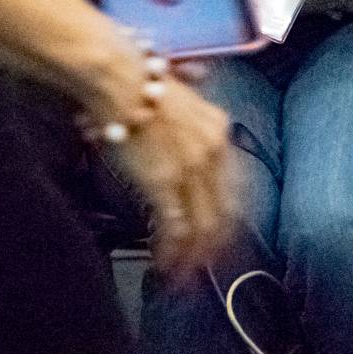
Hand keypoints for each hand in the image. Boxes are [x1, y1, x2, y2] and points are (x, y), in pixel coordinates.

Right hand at [109, 78, 235, 277]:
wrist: (119, 78)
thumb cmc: (138, 86)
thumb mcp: (181, 102)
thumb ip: (190, 125)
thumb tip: (187, 138)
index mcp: (218, 132)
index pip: (232, 187)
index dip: (227, 219)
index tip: (219, 240)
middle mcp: (213, 152)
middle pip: (223, 212)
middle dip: (213, 246)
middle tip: (202, 268)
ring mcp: (190, 168)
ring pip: (202, 225)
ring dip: (192, 256)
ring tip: (181, 275)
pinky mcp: (163, 181)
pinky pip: (175, 225)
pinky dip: (171, 250)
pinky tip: (165, 264)